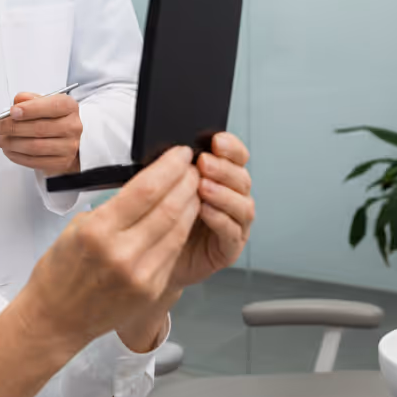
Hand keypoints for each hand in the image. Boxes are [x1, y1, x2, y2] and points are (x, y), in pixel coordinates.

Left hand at [0, 90, 81, 175]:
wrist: (66, 138)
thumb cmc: (52, 118)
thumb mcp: (43, 102)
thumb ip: (29, 100)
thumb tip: (17, 102)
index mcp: (69, 107)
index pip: (52, 107)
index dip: (30, 109)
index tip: (12, 112)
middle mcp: (72, 126)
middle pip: (39, 129)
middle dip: (13, 128)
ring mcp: (68, 147)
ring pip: (35, 147)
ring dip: (12, 143)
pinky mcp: (60, 162)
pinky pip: (34, 161)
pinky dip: (17, 156)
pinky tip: (8, 149)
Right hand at [0, 145, 199, 396]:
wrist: (57, 316)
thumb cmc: (61, 268)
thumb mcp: (79, 227)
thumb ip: (114, 207)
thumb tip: (148, 184)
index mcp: (98, 231)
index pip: (146, 189)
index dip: (170, 167)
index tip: (180, 153)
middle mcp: (122, 253)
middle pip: (169, 207)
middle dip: (187, 182)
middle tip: (194, 166)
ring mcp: (140, 275)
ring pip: (177, 229)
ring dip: (191, 204)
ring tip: (196, 187)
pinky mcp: (150, 289)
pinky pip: (173, 251)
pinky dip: (182, 229)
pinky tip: (186, 216)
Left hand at [166, 132, 253, 291]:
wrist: (153, 255)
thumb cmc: (159, 216)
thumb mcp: (163, 185)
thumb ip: (173, 169)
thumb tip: (174, 150)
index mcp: (219, 178)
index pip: (236, 157)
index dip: (231, 147)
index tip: (217, 141)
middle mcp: (231, 198)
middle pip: (242, 178)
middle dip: (224, 168)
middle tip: (204, 163)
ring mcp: (234, 224)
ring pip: (243, 205)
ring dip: (224, 193)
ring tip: (204, 187)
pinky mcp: (229, 248)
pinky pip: (233, 232)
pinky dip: (221, 219)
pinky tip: (205, 211)